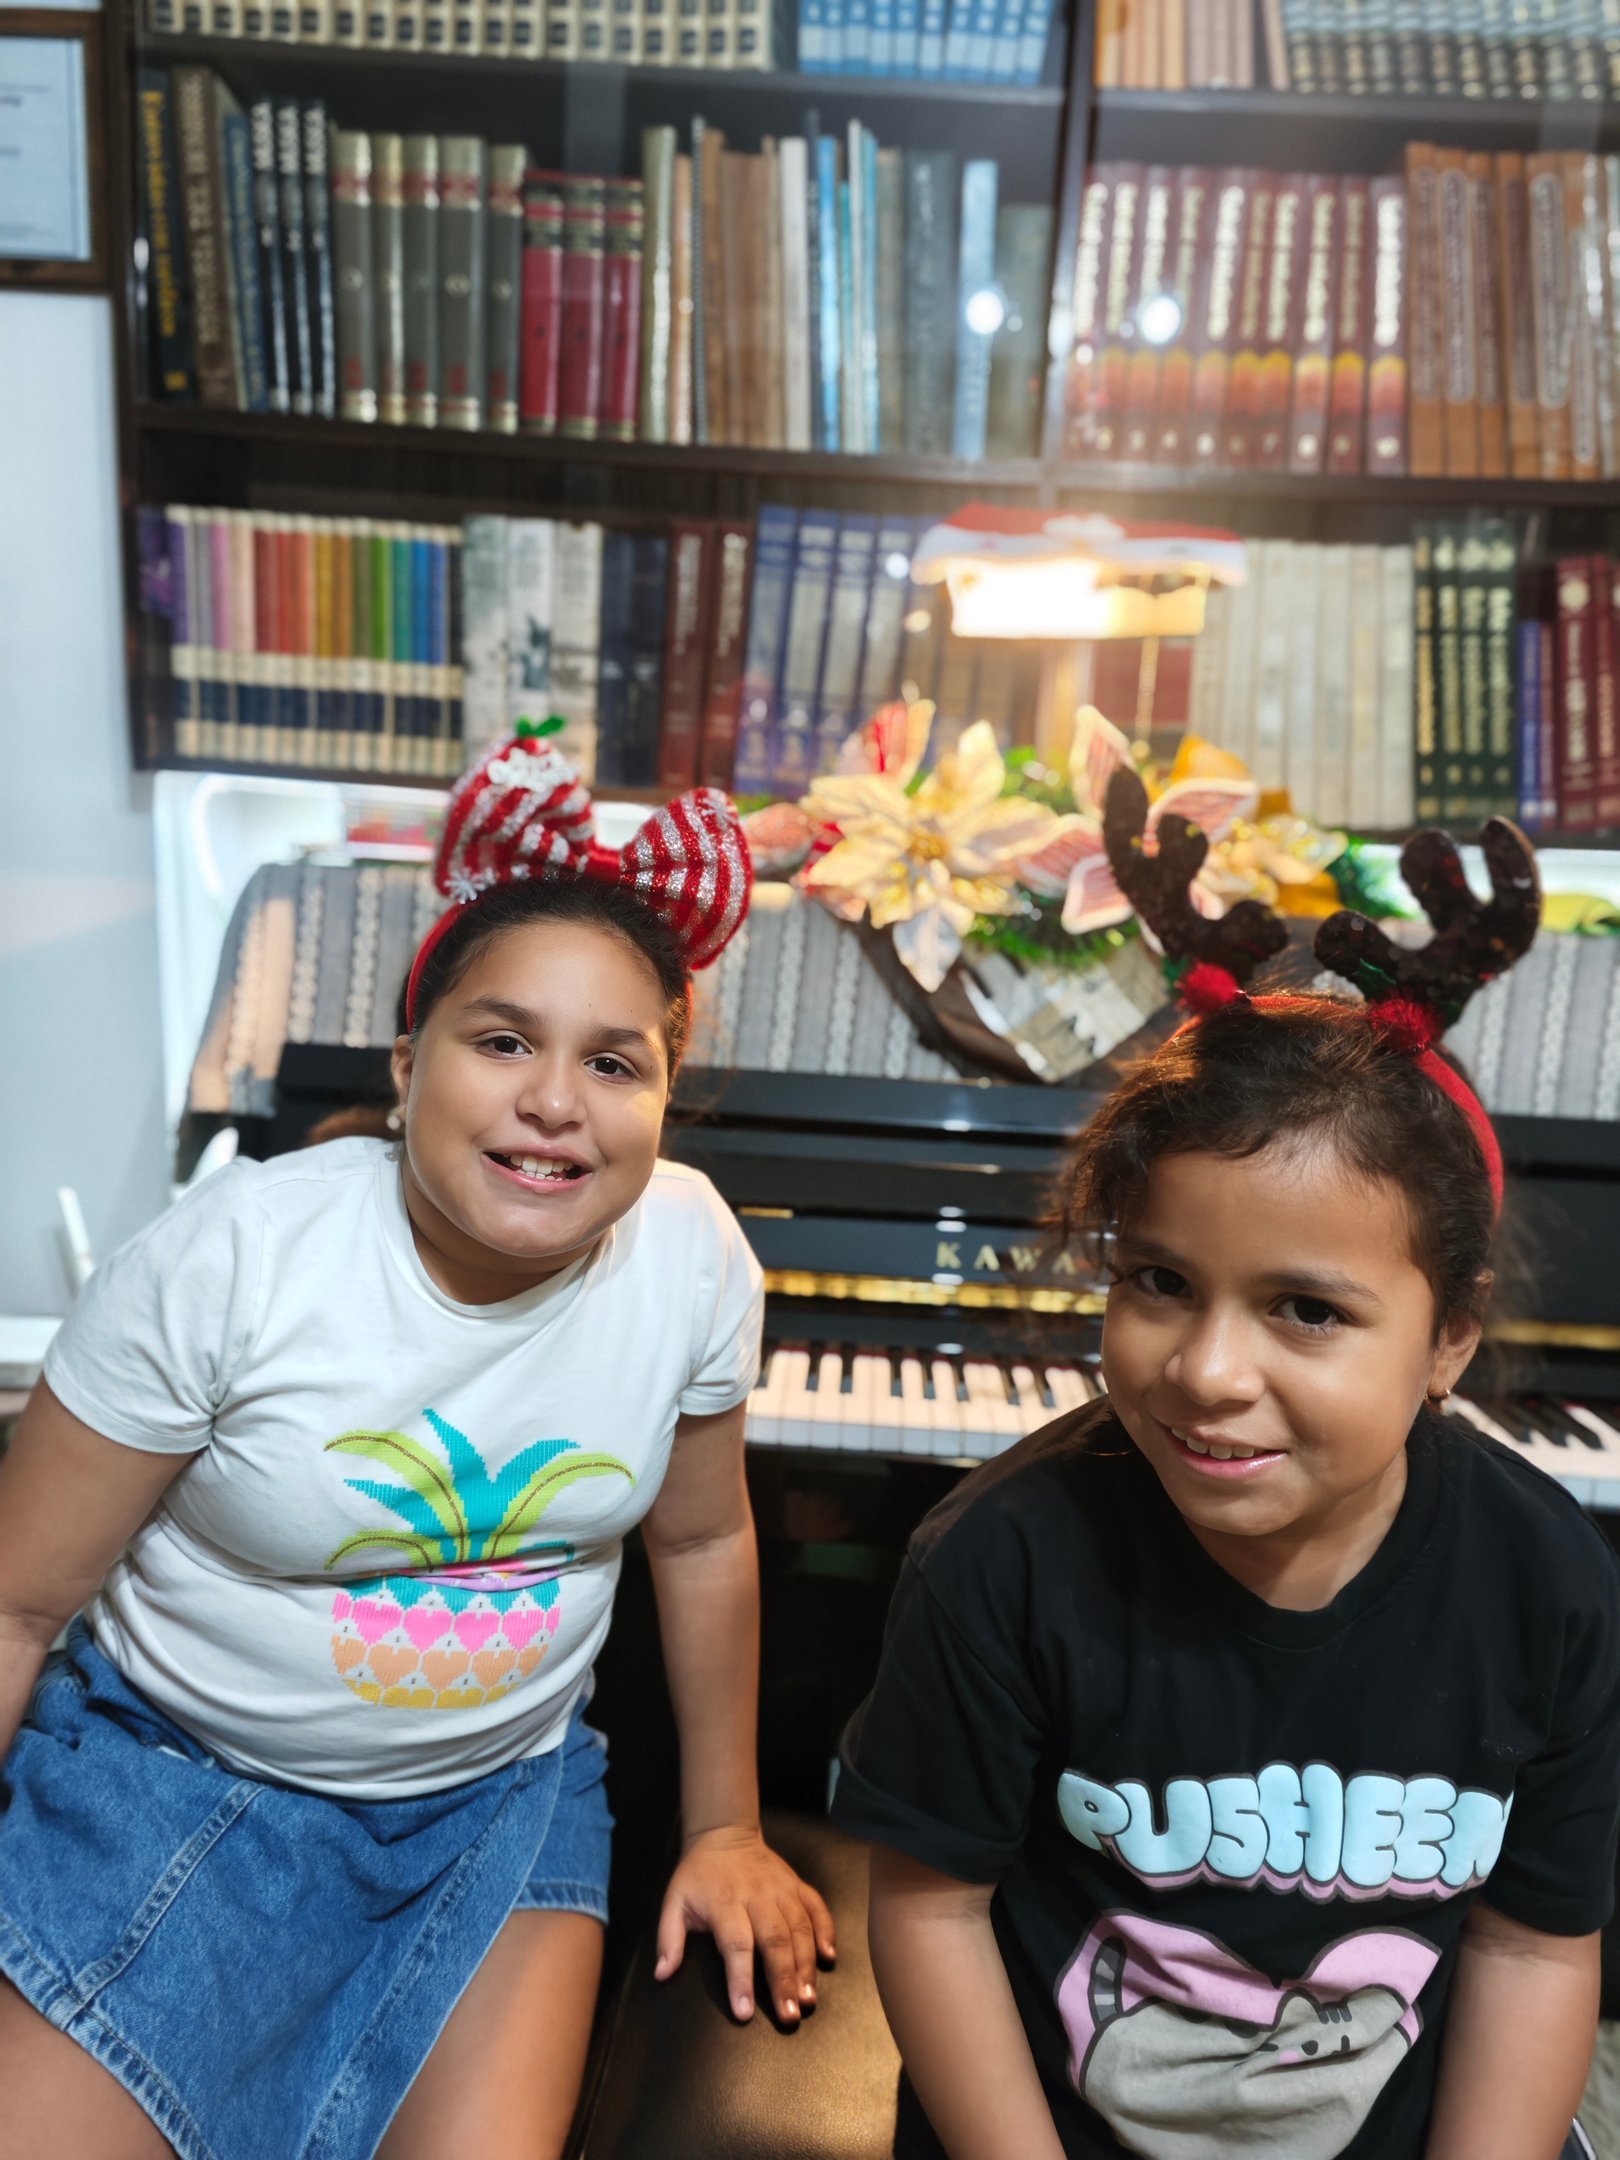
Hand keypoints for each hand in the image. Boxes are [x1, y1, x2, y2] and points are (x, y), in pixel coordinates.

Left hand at [655, 1824, 836, 2024]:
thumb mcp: (674, 1901)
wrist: (724, 1834)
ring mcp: (781, 1888)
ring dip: (806, 1964)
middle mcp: (757, 1895)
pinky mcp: (797, 1883)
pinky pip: (817, 1906)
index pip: (736, 1944)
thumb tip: (663, 1973)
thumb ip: (668, 1938)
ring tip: (808, 1998)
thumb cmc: (698, 1876)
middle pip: (775, 1939)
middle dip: (784, 1979)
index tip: (744, 2012)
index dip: (740, 1979)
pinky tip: (829, 1958)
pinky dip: (826, 1930)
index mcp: (724, 1902)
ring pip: (800, 1927)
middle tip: (790, 2015)